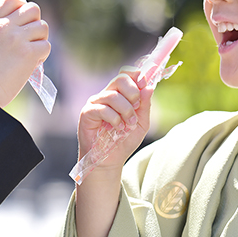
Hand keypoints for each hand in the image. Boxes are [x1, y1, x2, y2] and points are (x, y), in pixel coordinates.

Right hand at [0, 0, 50, 107]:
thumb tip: (15, 14)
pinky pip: (46, 45)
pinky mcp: (29, 53)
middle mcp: (5, 26)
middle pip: (33, 9)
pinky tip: (31, 64)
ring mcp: (17, 38)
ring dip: (40, 40)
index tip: (22, 18)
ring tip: (30, 54)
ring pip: (43, 27)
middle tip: (30, 37)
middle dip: (35, 22)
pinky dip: (42, 56)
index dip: (21, 7)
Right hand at [73, 69, 153, 236]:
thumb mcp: (141, 123)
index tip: (148, 81)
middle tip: (136, 107)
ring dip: (126, 111)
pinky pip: (104, 108)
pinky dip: (114, 118)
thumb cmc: (123, 141)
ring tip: (127, 124)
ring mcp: (95, 103)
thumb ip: (145, 105)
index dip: (139, 75)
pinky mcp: (87, 113)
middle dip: (133, 92)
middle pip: (121, 78)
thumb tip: (150, 85)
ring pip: (114, 94)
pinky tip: (115, 128)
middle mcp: (106, 95)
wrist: (109, 161)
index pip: (128, 74)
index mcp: (119, 94)